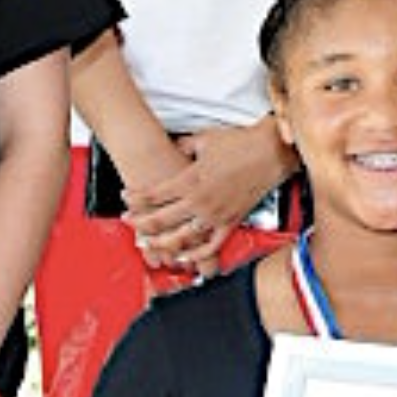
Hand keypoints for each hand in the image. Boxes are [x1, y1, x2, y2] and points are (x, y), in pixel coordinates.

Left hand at [124, 118, 290, 272]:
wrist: (271, 151)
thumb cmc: (240, 143)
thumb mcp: (204, 139)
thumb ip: (183, 147)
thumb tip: (172, 150)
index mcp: (191, 179)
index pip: (153, 194)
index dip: (135, 198)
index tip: (125, 197)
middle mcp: (200, 200)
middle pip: (160, 220)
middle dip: (140, 223)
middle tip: (129, 223)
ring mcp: (216, 215)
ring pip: (181, 239)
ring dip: (161, 244)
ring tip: (148, 244)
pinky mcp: (231, 223)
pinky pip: (211, 246)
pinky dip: (195, 256)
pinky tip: (183, 257)